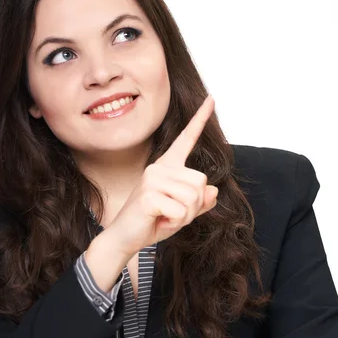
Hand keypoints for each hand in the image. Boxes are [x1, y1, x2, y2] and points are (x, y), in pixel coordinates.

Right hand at [108, 94, 218, 255]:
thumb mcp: (181, 213)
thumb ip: (199, 202)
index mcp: (167, 167)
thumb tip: (213, 191)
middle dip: (193, 206)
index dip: (200, 119)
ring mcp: (152, 179)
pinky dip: (174, 224)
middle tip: (171, 215)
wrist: (125, 238)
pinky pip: (181, 212)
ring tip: (164, 218)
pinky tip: (158, 222)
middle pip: (201, 182)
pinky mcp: (148, 195)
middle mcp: (159, 167)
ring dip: (184, 217)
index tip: (211, 99)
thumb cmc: (151, 223)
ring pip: (193, 197)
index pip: (186, 139)